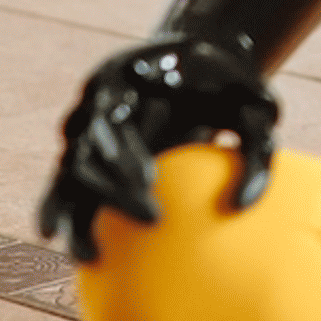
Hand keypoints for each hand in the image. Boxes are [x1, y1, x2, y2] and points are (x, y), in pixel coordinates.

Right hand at [37, 36, 281, 264]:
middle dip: (116, 187)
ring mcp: (86, 127)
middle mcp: (95, 101)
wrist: (199, 64)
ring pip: (68, 173)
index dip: (125, 148)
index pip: (113, 111)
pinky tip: (84, 256)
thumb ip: (255, 148)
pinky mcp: (87, 152)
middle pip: (92, 148)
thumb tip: (240, 207)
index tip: (149, 181)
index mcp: (125, 73)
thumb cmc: (229, 84)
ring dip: (75, 213)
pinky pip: (67, 187)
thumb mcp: (255, 104)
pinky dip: (65, 217)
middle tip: (152, 220)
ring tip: (91, 256)